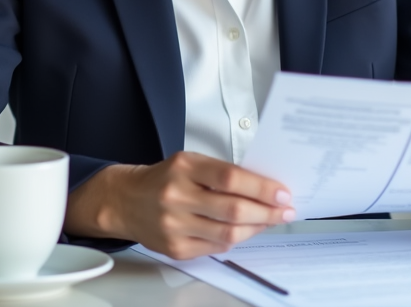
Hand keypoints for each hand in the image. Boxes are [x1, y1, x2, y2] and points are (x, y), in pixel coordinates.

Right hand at [65, 151, 294, 258]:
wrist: (125, 200)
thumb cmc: (164, 179)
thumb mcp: (190, 162)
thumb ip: (223, 173)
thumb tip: (264, 188)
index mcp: (183, 168)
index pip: (231, 178)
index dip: (261, 187)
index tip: (282, 193)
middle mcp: (176, 197)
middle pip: (233, 210)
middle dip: (267, 212)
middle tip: (285, 210)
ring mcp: (174, 226)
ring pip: (228, 233)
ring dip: (256, 228)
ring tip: (270, 220)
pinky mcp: (175, 248)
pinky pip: (216, 247)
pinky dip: (236, 239)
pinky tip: (246, 231)